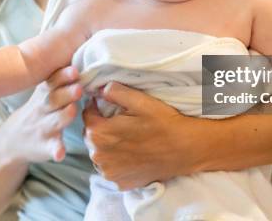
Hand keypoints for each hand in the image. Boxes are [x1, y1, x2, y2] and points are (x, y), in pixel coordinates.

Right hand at [0, 66, 82, 163]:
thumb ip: (59, 81)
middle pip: (54, 99)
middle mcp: (42, 110)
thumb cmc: (38, 112)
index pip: (52, 82)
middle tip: (79, 88)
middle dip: (66, 93)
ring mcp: (43, 129)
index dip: (63, 76)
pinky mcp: (44, 147)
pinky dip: (56, 150)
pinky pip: (51, 148)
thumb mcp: (42, 95)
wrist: (11, 142)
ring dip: (63, 116)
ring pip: (54, 122)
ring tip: (72, 111)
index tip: (74, 70)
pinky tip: (60, 154)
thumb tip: (79, 60)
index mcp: (43, 95)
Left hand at [83, 82, 200, 190]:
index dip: (96, 107)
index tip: (106, 104)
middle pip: (91, 135)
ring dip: (107, 145)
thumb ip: (115, 91)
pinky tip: (132, 154)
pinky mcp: (120, 183)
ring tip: (127, 138)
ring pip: (100, 153)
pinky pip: (111, 168)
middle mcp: (98, 156)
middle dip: (101, 126)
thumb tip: (100, 89)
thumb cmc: (162, 122)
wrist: (185, 149)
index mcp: (99, 134)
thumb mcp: (139, 100)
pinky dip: (117, 161)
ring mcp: (109, 172)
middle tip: (120, 121)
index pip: (86, 115)